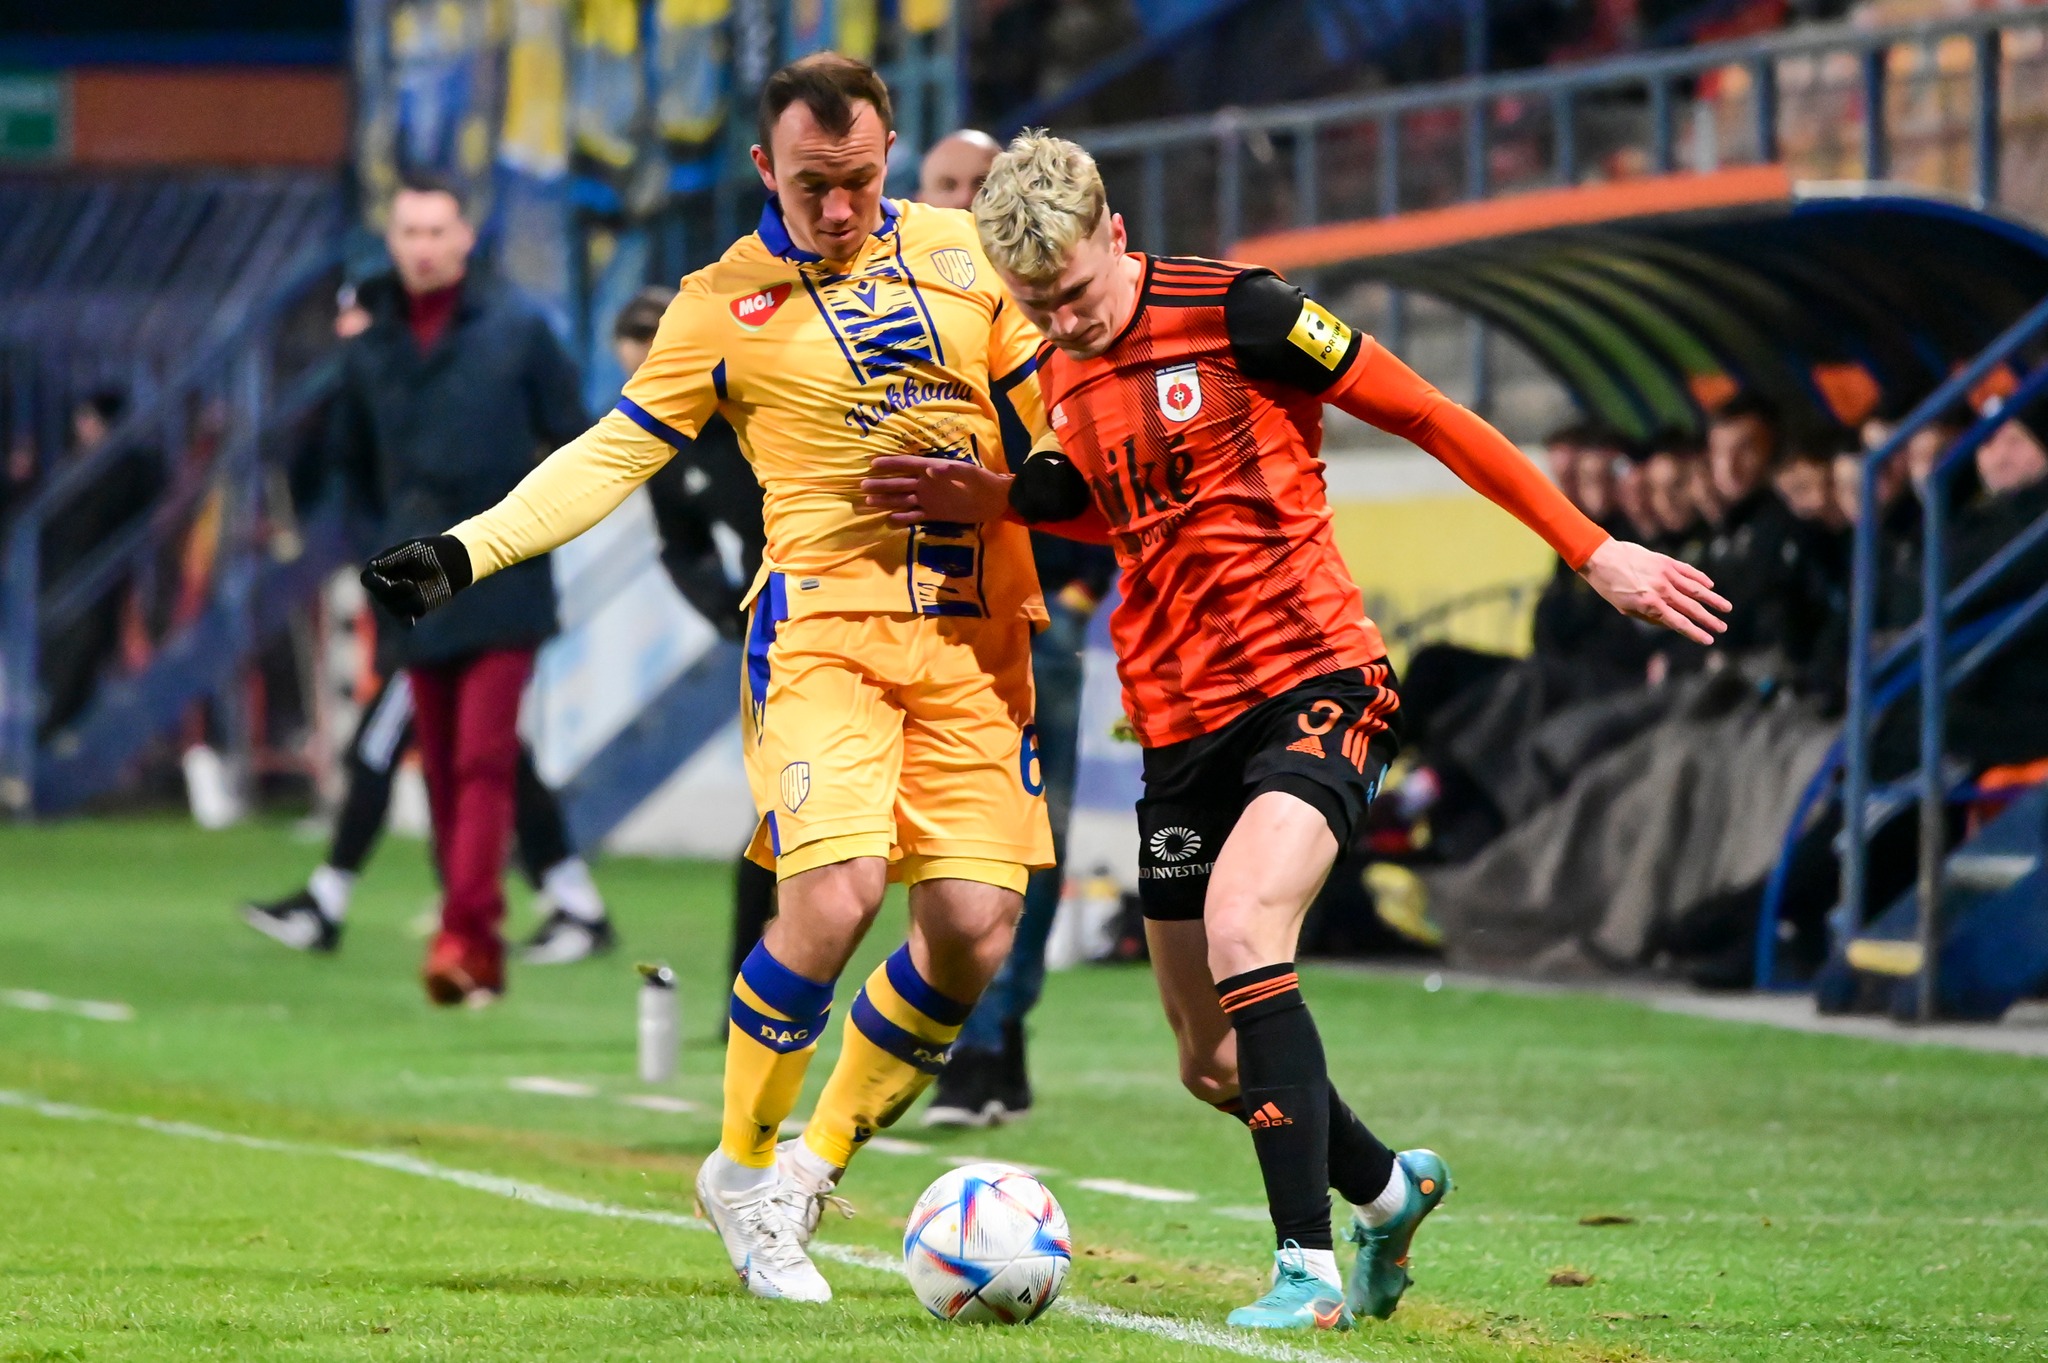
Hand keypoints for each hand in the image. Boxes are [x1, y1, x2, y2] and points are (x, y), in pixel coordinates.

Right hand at [360, 534, 471, 623]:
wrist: (453, 560)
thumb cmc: (430, 550)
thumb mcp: (410, 550)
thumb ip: (392, 557)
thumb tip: (371, 566)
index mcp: (384, 570)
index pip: (368, 579)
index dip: (372, 582)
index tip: (382, 580)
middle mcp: (390, 585)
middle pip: (380, 595)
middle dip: (391, 592)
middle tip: (409, 583)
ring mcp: (402, 598)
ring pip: (393, 607)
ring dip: (404, 600)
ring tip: (416, 588)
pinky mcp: (417, 607)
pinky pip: (407, 617)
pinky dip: (406, 621)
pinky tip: (409, 623)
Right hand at [860, 455, 1012, 526]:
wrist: (995, 500)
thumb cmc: (982, 481)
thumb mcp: (967, 472)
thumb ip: (948, 470)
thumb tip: (929, 470)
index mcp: (932, 469)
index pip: (907, 465)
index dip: (890, 464)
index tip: (872, 464)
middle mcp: (926, 484)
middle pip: (899, 483)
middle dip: (881, 484)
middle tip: (862, 486)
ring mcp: (929, 499)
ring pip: (902, 499)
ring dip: (886, 500)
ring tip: (868, 501)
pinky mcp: (934, 513)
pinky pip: (914, 515)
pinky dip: (902, 518)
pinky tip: (889, 518)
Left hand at [1579, 538, 1729, 645]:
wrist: (1601, 557)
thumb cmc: (1610, 587)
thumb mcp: (1625, 608)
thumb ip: (1650, 616)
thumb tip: (1672, 623)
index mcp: (1650, 604)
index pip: (1678, 622)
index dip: (1695, 632)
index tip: (1709, 640)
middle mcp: (1661, 590)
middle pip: (1691, 608)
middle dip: (1708, 619)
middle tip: (1723, 628)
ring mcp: (1665, 574)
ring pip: (1695, 589)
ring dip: (1713, 599)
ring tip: (1726, 608)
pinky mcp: (1665, 561)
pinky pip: (1688, 571)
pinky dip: (1700, 579)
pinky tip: (1710, 585)